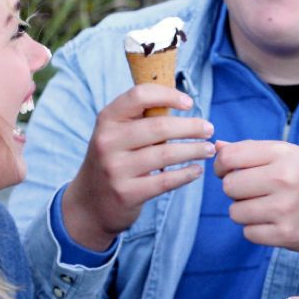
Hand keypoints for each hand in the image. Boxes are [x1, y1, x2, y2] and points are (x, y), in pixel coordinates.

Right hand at [64, 84, 214, 250]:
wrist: (89, 203)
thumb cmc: (113, 160)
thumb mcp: (115, 134)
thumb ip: (139, 118)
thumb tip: (182, 102)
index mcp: (106, 120)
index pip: (139, 96)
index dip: (168, 95)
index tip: (189, 102)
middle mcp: (107, 142)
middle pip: (160, 126)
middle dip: (191, 127)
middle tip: (209, 129)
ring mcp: (115, 169)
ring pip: (166, 154)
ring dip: (194, 150)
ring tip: (209, 149)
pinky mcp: (126, 194)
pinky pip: (165, 181)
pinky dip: (186, 174)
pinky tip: (196, 170)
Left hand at [213, 140, 298, 256]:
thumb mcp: (295, 156)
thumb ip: (256, 152)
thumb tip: (217, 147)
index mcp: (284, 153)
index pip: (229, 157)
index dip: (223, 165)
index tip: (231, 171)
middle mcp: (283, 178)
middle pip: (229, 186)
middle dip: (237, 191)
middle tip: (256, 193)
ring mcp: (285, 208)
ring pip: (235, 212)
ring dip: (246, 212)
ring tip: (269, 209)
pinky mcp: (287, 235)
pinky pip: (249, 233)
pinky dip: (257, 231)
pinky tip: (277, 224)